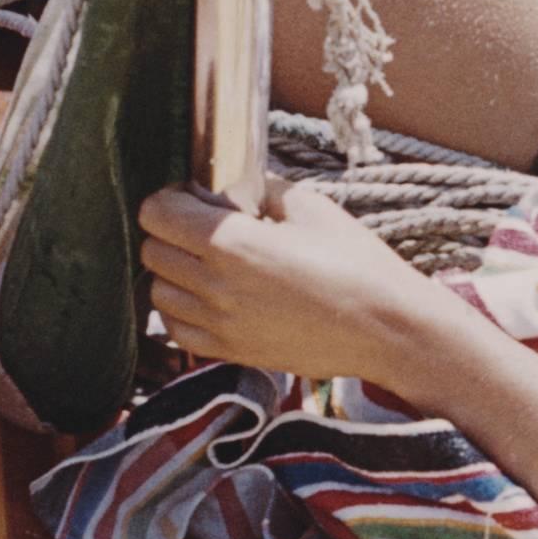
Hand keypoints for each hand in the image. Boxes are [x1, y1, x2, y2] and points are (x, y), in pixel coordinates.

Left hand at [135, 181, 460, 391]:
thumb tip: (230, 186)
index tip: (192, 196)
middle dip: (169, 231)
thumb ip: (259, 189)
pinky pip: (175, 329)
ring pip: (157, 292)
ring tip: (206, 262)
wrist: (385, 329)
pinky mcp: (229, 352)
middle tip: (200, 225)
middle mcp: (215, 286)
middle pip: (152, 250)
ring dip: (172, 271)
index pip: (158, 214)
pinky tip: (208, 296)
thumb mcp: (310, 206)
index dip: (169, 198)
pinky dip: (180, 310)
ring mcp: (219, 324)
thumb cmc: (355, 263)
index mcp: (232, 243)